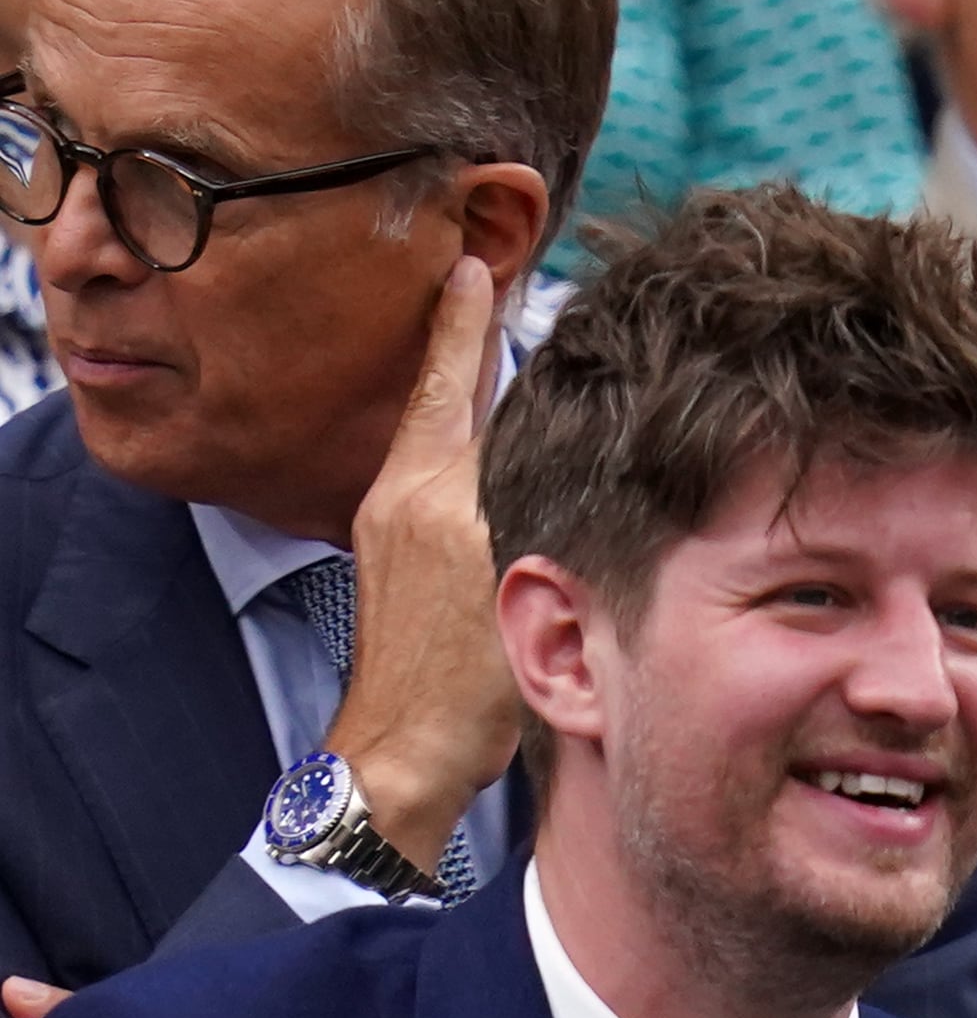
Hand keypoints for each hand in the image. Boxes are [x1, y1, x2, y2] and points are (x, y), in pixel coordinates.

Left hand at [326, 253, 522, 874]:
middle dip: (463, 336)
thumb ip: (523, 506)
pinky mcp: (386, 547)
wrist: (406, 748)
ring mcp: (388, 520)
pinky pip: (425, 463)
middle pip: (444, 394)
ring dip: (459, 379)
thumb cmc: (469, 690)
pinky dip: (453, 429)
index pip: (464, 388)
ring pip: (433, 426)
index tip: (475, 269)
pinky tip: (476, 430)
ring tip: (479, 333)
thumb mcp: (517, 584)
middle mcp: (405, 494)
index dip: (472, 328)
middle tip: (478, 274)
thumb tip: (549, 444)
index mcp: (437, 495)